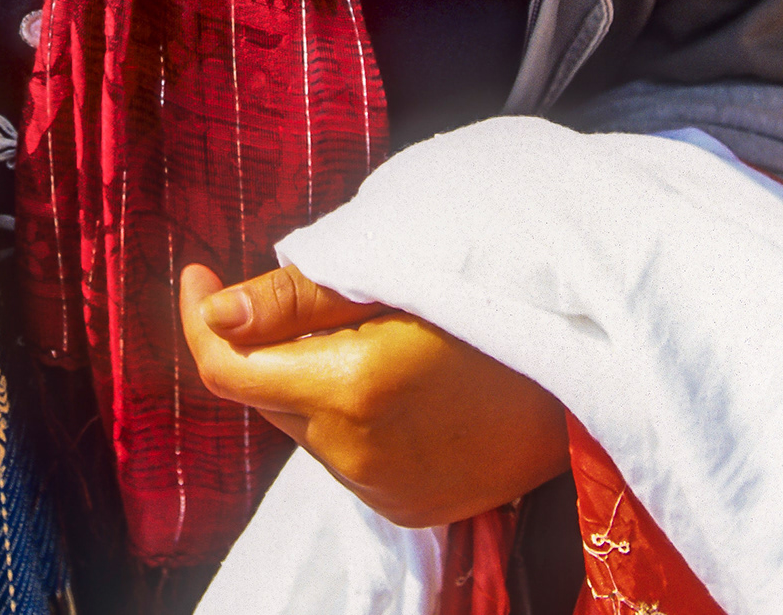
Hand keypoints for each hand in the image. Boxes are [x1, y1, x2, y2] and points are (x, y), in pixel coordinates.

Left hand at [179, 259, 568, 528]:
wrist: (584, 377)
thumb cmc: (493, 302)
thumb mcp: (393, 277)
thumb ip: (295, 299)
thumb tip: (216, 313)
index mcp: (348, 388)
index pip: (228, 370)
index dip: (199, 319)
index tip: (199, 275)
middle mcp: (355, 454)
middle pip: (266, 393)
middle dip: (268, 340)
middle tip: (319, 290)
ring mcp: (381, 490)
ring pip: (304, 423)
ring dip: (311, 376)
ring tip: (376, 330)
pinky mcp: (406, 507)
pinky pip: (344, 452)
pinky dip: (347, 412)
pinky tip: (396, 377)